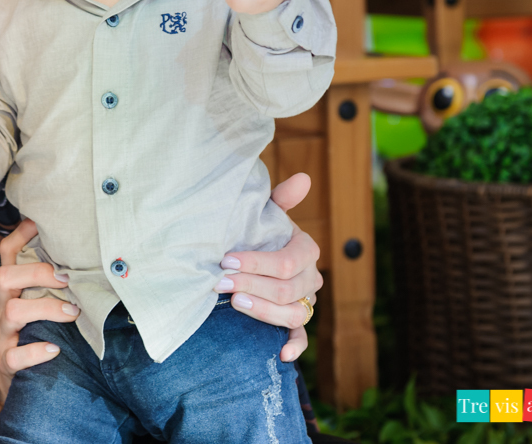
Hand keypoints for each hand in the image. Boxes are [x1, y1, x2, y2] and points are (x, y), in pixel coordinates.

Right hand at [0, 219, 78, 405]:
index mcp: (12, 289)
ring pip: (13, 311)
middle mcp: (4, 306)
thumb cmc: (36, 333)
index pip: (8, 253)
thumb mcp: (40, 303)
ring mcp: (3, 334)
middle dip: (37, 272)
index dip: (22, 234)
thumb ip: (55, 283)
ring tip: (73, 312)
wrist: (19, 383)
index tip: (42, 223)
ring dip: (46, 308)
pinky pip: (14, 355)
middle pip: (5, 276)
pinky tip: (55, 349)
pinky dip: (36, 351)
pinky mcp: (6, 361)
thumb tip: (90, 257)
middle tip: (67, 278)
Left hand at [215, 173, 322, 362]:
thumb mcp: (264, 215)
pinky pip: (302, 338)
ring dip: (263, 311)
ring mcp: (306, 302)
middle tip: (220, 282)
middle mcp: (311, 278)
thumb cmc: (257, 233)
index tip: (226, 260)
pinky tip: (281, 354)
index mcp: (306, 250)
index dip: (257, 263)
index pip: (287, 262)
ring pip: (292, 314)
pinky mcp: (297, 323)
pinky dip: (294, 347)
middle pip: (287, 289)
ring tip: (234, 303)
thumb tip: (303, 178)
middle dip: (251, 285)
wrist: (252, 256)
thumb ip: (280, 199)